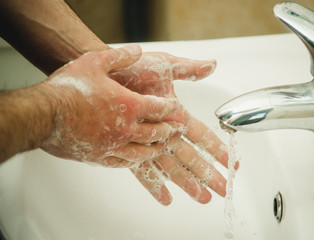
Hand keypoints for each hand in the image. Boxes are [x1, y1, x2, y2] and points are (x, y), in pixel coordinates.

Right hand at [41, 45, 187, 166]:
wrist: (43, 114)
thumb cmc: (68, 88)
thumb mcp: (95, 62)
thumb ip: (119, 57)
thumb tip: (137, 51)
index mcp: (128, 105)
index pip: (159, 108)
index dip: (171, 109)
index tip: (177, 109)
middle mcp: (125, 129)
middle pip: (156, 133)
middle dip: (169, 131)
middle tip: (177, 131)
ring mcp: (112, 145)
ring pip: (142, 152)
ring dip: (156, 149)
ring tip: (163, 147)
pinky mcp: (98, 157)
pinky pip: (122, 163)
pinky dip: (134, 161)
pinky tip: (136, 159)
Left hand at [110, 52, 236, 204]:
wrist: (106, 75)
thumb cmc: (133, 69)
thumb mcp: (164, 65)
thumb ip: (188, 69)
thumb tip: (212, 65)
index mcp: (175, 114)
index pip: (201, 135)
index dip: (216, 148)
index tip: (230, 162)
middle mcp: (165, 131)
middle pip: (191, 156)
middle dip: (208, 173)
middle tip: (223, 189)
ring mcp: (149, 142)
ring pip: (173, 167)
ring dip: (188, 183)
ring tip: (202, 198)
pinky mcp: (131, 148)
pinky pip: (145, 170)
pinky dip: (156, 184)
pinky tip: (166, 198)